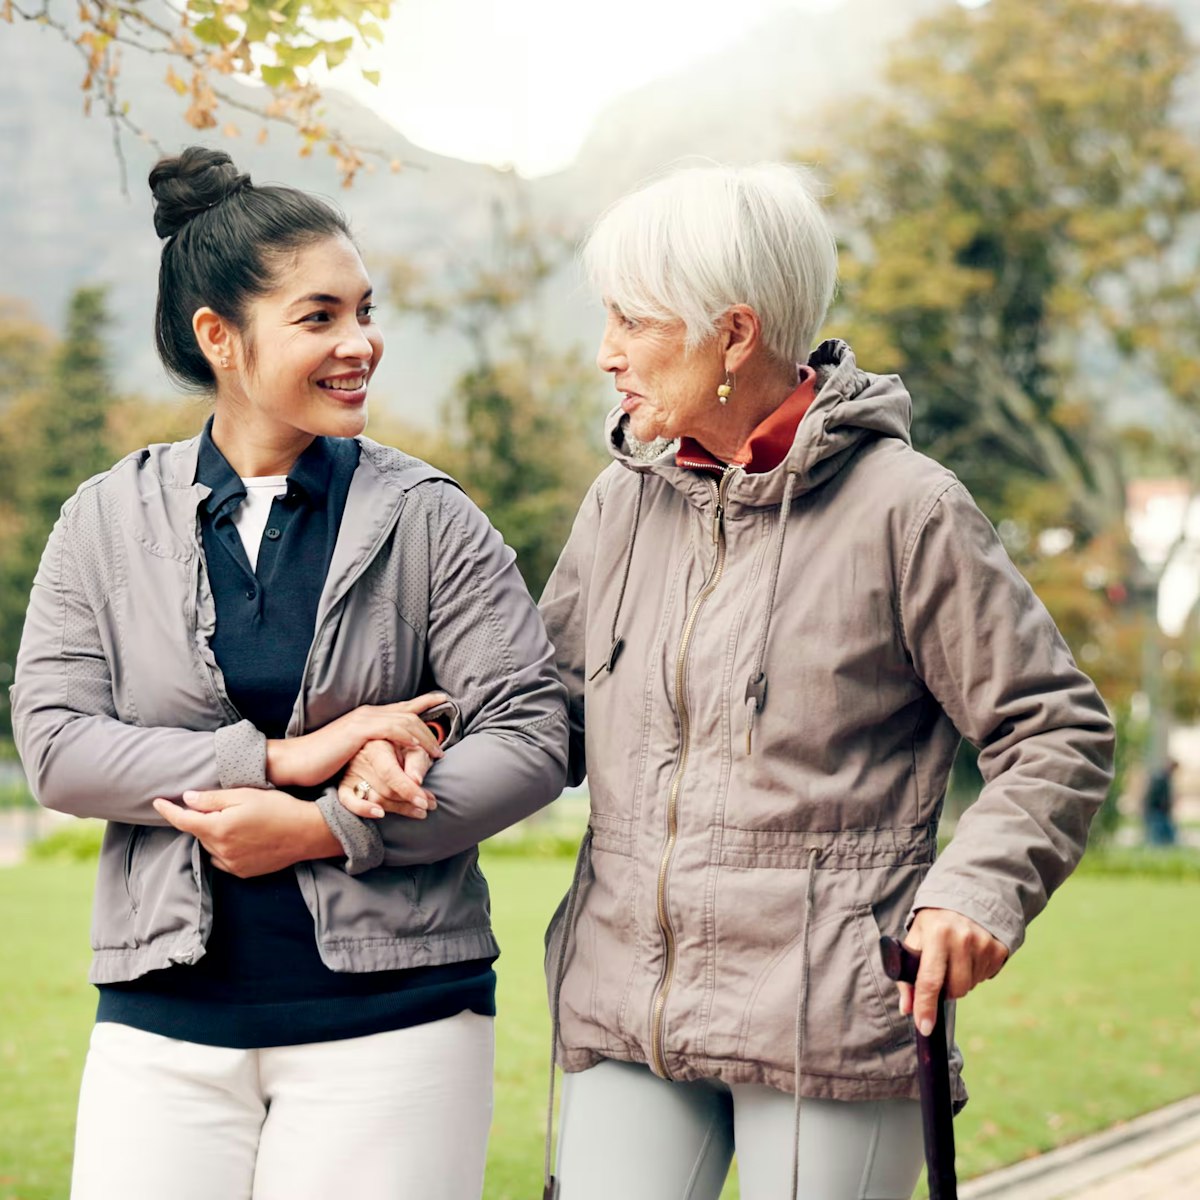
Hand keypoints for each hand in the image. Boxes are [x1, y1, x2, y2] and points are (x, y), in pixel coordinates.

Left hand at [152, 788, 341, 876]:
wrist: (306, 833)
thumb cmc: (278, 808)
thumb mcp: (245, 795)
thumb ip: (213, 799)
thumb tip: (187, 799)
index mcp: (218, 828)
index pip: (182, 820)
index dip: (167, 810)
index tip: (157, 802)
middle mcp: (220, 850)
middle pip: (198, 832)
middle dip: (202, 818)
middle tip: (222, 804)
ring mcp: (231, 864)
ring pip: (210, 846)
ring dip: (214, 833)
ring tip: (236, 820)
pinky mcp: (242, 872)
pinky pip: (222, 859)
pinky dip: (224, 847)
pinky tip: (242, 837)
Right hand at [266, 693, 448, 787]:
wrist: (294, 761)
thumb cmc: (320, 761)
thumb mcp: (351, 752)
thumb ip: (369, 748)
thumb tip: (384, 755)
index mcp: (366, 716)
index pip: (402, 707)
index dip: (424, 703)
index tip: (443, 701)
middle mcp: (367, 713)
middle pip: (409, 713)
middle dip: (430, 726)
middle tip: (443, 747)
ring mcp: (363, 720)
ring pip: (405, 722)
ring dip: (424, 738)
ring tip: (437, 754)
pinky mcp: (358, 731)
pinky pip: (391, 729)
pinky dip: (408, 736)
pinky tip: (419, 746)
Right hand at [338, 739, 437, 819]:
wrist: (389, 744)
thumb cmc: (405, 747)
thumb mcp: (416, 748)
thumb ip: (417, 762)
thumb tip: (416, 781)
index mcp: (377, 745)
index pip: (391, 774)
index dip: (409, 790)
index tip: (425, 802)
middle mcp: (360, 758)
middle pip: (385, 790)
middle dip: (410, 801)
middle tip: (430, 804)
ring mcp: (350, 772)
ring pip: (374, 799)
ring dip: (400, 808)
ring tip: (421, 811)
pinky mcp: (345, 785)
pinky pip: (348, 802)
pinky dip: (363, 810)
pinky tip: (380, 814)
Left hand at [896, 907, 1008, 1035]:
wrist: (967, 894)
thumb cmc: (934, 920)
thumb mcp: (916, 938)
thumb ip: (907, 975)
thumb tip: (907, 1009)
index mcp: (937, 933)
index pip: (930, 979)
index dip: (926, 1006)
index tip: (924, 1027)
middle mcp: (962, 938)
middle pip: (954, 990)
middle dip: (944, 991)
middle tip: (939, 972)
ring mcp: (984, 943)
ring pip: (970, 986)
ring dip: (960, 981)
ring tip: (954, 957)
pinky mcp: (999, 948)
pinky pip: (985, 977)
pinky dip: (974, 974)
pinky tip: (969, 955)